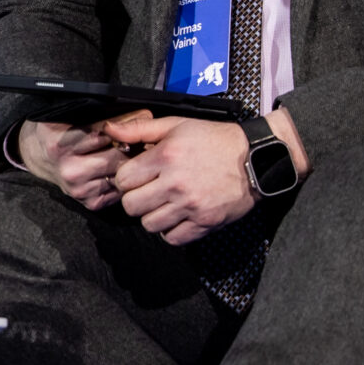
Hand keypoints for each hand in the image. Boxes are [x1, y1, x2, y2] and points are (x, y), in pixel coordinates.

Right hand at [16, 115, 137, 209]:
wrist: (38, 156)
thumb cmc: (57, 131)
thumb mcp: (69, 114)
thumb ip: (102, 115)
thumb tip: (144, 114)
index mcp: (61, 145)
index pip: (104, 134)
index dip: (124, 127)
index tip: (138, 121)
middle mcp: (69, 170)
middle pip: (116, 158)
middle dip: (131, 147)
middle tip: (144, 139)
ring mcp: (79, 189)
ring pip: (119, 175)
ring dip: (130, 165)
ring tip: (136, 154)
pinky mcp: (89, 202)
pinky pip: (118, 191)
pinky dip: (124, 180)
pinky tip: (123, 170)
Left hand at [104, 114, 254, 245]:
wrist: (254, 159)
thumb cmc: (214, 140)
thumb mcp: (176, 125)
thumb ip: (139, 129)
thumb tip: (109, 130)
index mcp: (166, 156)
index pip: (123, 180)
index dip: (127, 179)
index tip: (137, 177)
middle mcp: (175, 183)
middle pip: (131, 206)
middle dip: (136, 199)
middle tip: (149, 191)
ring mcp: (190, 205)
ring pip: (149, 224)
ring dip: (152, 216)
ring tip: (164, 204)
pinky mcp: (204, 222)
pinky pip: (172, 238)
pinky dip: (171, 231)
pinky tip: (177, 216)